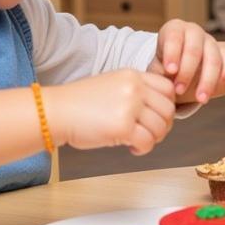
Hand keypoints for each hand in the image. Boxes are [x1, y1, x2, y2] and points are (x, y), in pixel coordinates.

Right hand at [54, 69, 176, 154]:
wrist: (56, 112)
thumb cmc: (80, 103)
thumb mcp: (112, 84)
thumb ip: (135, 91)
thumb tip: (158, 111)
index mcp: (133, 75)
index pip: (168, 89)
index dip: (166, 106)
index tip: (155, 117)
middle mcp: (134, 88)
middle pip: (168, 110)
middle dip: (163, 126)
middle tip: (148, 134)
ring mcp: (129, 106)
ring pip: (160, 127)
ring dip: (153, 139)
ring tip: (137, 141)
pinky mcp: (122, 127)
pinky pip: (148, 142)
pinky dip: (143, 149)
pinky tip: (130, 147)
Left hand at [149, 19, 224, 102]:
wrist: (181, 72)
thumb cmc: (165, 70)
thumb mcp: (157, 69)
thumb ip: (158, 74)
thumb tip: (161, 82)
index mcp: (173, 29)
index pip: (174, 37)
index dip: (172, 53)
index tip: (170, 71)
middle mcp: (193, 31)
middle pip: (194, 48)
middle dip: (187, 71)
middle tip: (179, 90)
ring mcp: (210, 41)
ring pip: (214, 56)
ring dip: (208, 79)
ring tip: (201, 99)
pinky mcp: (224, 52)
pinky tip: (221, 84)